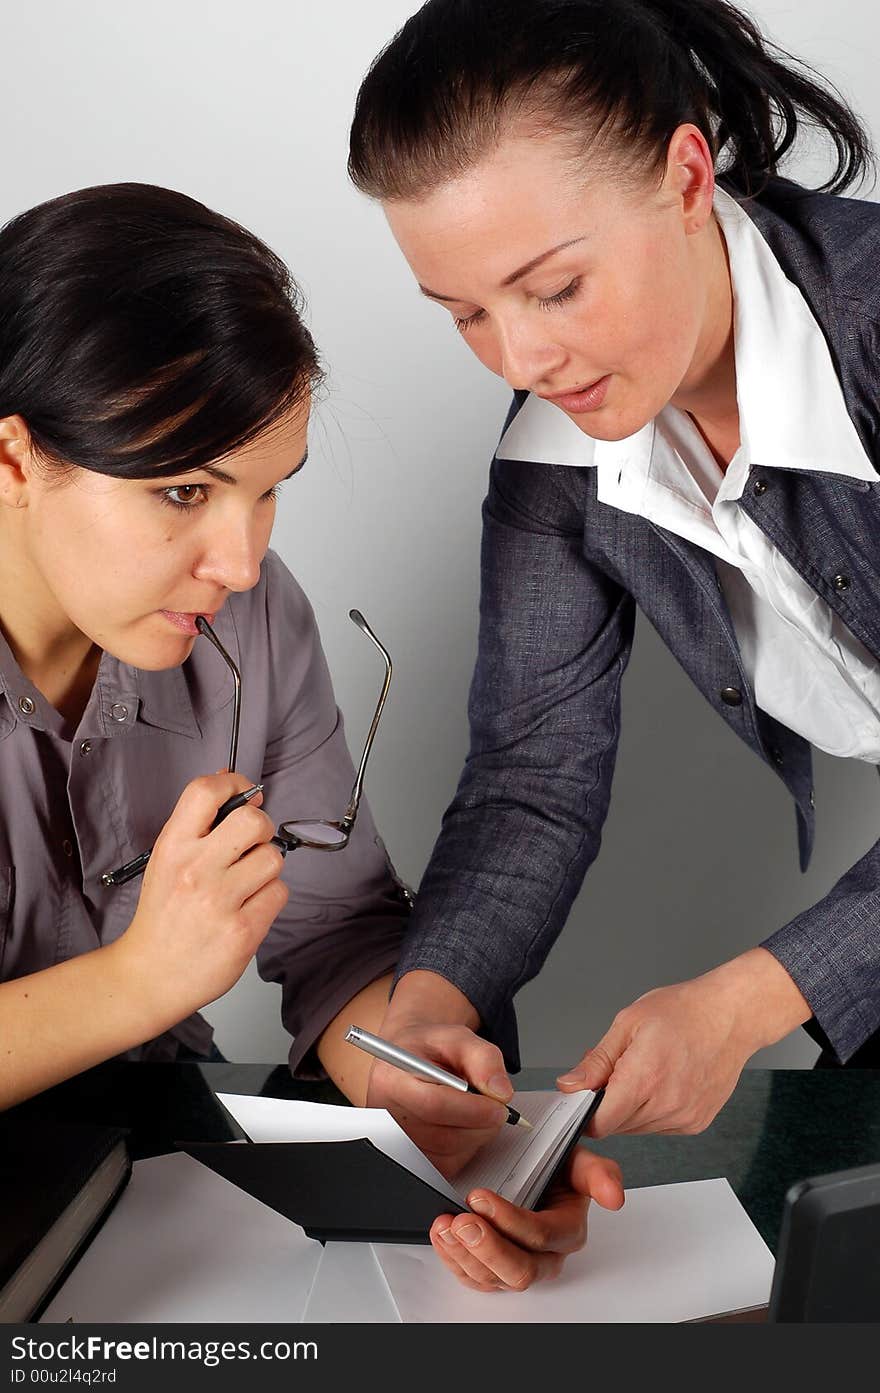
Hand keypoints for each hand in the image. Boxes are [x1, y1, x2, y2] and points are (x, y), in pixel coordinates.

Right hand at [119, 772, 288, 1025]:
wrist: (150, 975)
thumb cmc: (163, 914)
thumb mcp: (167, 860)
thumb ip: (199, 825)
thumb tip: (235, 783)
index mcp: (173, 847)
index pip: (206, 791)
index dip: (234, 783)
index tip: (243, 794)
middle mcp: (196, 870)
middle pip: (254, 821)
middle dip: (261, 828)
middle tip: (251, 844)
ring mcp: (220, 901)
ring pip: (273, 858)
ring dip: (266, 867)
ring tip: (246, 883)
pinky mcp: (243, 931)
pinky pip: (279, 893)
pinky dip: (269, 897)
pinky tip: (248, 907)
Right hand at [365, 1020, 512, 1176]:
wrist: (413, 1059)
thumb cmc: (429, 1050)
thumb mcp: (457, 1037)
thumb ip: (483, 1058)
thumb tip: (500, 1091)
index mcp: (392, 1078)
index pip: (432, 1105)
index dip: (471, 1110)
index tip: (498, 1106)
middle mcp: (388, 1114)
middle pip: (443, 1136)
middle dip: (481, 1125)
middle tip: (497, 1108)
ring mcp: (397, 1141)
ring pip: (449, 1153)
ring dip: (477, 1135)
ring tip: (479, 1110)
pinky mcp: (411, 1159)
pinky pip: (449, 1164)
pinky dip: (467, 1147)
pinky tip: (465, 1124)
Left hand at [429, 1146, 623, 1291]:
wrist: (532, 1171)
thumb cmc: (554, 1167)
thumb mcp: (577, 1159)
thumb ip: (599, 1172)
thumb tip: (615, 1196)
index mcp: (567, 1231)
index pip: (541, 1235)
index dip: (510, 1221)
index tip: (480, 1197)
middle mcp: (545, 1257)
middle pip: (519, 1270)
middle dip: (487, 1247)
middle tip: (461, 1221)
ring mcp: (518, 1266)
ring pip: (493, 1279)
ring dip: (465, 1254)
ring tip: (445, 1226)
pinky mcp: (494, 1271)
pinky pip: (473, 1279)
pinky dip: (452, 1259)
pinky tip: (442, 1236)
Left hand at [557, 949, 811, 1135]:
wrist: (732, 1016)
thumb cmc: (684, 1011)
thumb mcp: (628, 1023)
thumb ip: (597, 1061)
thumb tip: (570, 1085)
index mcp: (643, 1080)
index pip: (599, 1124)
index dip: (585, 1111)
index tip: (584, 1094)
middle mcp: (665, 1107)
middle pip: (616, 1126)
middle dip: (608, 1102)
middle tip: (617, 1067)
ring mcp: (684, 1118)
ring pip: (638, 1128)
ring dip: (631, 1107)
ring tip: (644, 1069)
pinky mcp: (697, 1123)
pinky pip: (660, 1126)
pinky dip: (653, 1109)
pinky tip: (663, 1081)